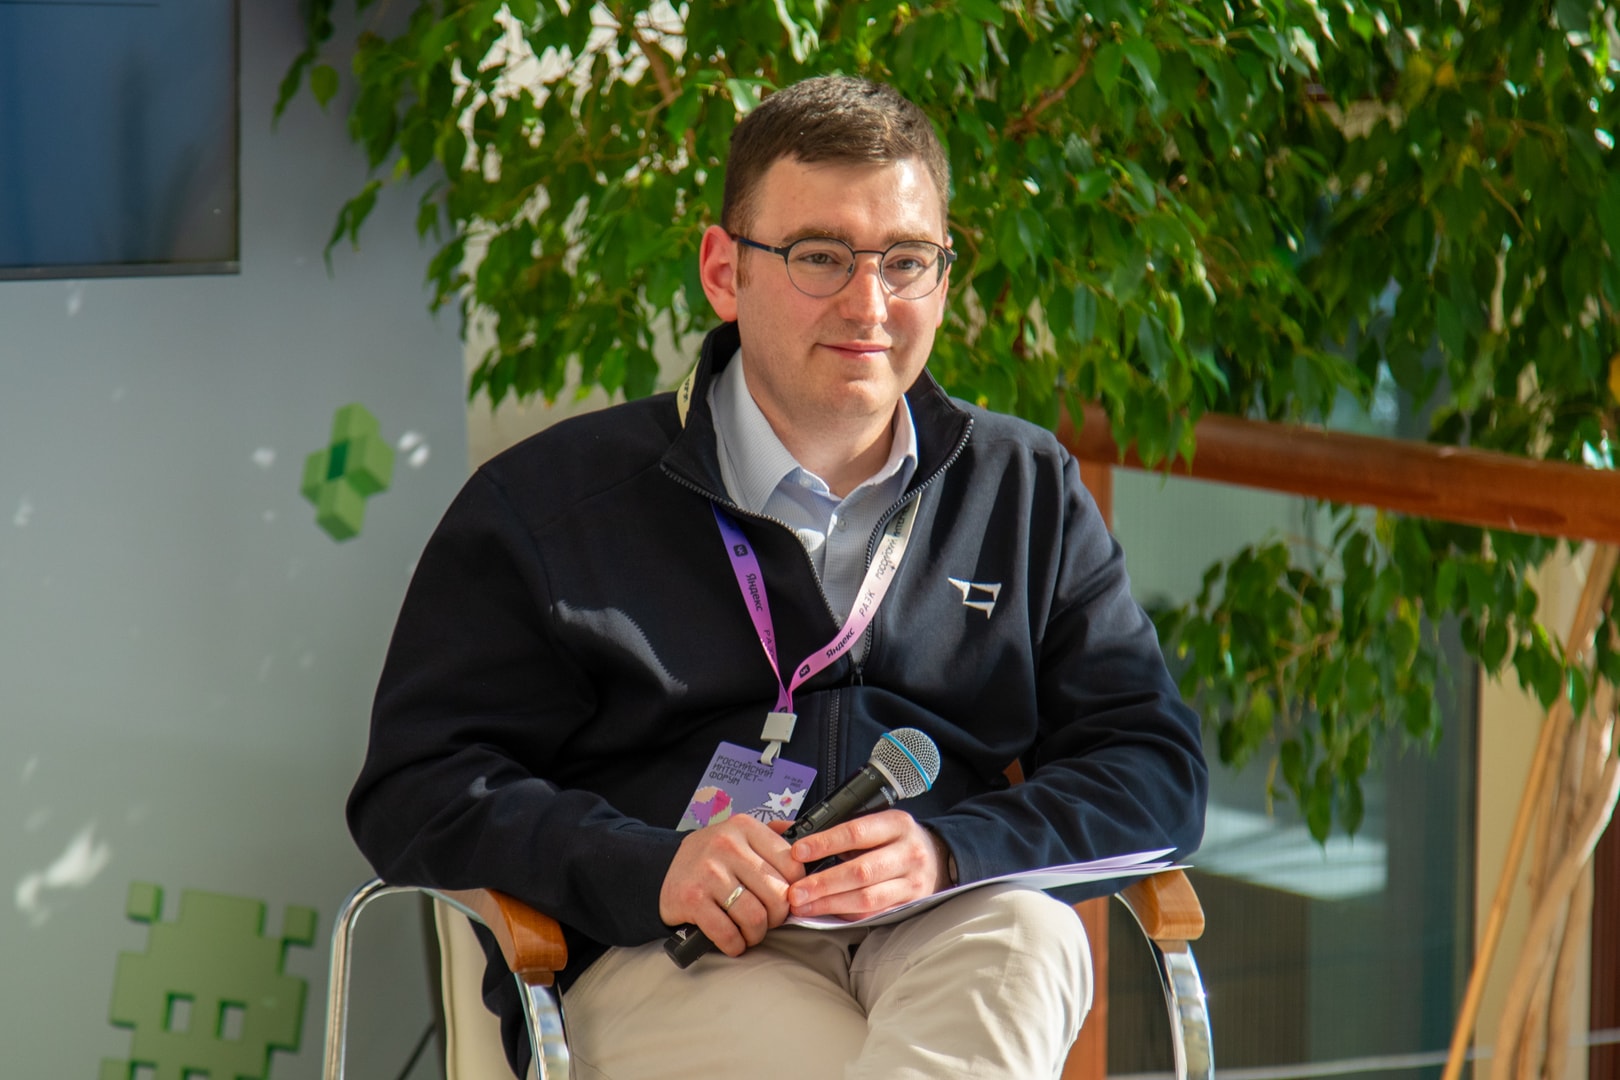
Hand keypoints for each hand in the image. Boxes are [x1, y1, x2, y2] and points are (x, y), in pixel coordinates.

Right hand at [659, 816, 804, 956]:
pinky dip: (735, 945)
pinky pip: (727, 933)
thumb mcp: (740, 835)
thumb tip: (809, 846)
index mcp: (745, 827)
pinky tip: (733, 941)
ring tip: (750, 932)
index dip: (795, 890)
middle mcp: (727, 845)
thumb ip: (774, 836)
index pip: (792, 865)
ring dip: (756, 934)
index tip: (785, 899)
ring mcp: (708, 872)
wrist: (662, 868)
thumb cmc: (711, 857)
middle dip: (777, 917)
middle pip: (778, 895)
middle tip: (768, 920)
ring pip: (755, 917)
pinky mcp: (692, 899)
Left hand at [785, 810, 946, 920]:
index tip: (797, 852)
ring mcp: (912, 882)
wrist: (937, 858)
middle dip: (823, 883)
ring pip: (867, 897)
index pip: (857, 832)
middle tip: (794, 892)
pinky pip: (873, 914)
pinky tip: (825, 913)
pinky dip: (846, 915)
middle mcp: (908, 852)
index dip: (825, 843)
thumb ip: (832, 828)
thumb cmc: (893, 839)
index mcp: (896, 824)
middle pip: (861, 870)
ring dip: (830, 904)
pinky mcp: (909, 905)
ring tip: (803, 906)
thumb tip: (782, 830)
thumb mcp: (873, 823)